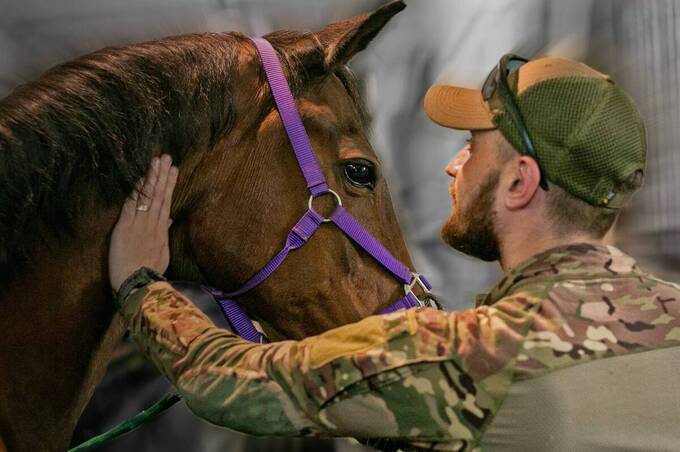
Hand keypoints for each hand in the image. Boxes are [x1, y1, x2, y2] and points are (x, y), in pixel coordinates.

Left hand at [109, 154, 178, 292]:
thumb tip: (167, 220)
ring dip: (152, 178)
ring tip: (157, 161)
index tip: (173, 169)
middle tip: (166, 157)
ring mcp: (139, 224)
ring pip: (148, 197)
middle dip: (163, 175)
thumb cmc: (149, 273)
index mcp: (160, 231)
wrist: (138, 285)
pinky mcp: (125, 227)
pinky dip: (137, 192)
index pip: (165, 202)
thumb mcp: (161, 254)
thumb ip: (163, 235)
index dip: (169, 185)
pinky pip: (132, 205)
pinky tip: (140, 178)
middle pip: (158, 195)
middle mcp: (152, 224)